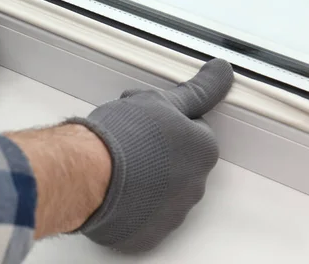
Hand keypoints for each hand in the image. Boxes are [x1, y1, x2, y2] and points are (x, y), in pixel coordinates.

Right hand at [68, 59, 233, 251]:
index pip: (192, 133)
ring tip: (115, 165)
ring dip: (144, 180)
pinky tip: (112, 189)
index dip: (166, 123)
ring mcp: (170, 215)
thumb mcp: (160, 100)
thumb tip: (222, 72)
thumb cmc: (121, 137)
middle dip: (156, 153)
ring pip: (159, 192)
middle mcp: (194, 187)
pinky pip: (140, 218)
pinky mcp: (145, 236)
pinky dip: (129, 206)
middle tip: (128, 141)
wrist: (86, 172)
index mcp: (202, 152)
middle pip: (177, 164)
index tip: (145, 122)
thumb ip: (198, 90)